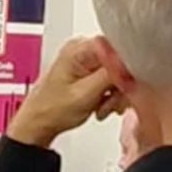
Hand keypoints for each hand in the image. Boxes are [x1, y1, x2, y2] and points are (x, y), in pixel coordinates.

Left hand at [6, 37, 121, 148]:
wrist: (39, 124)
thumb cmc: (51, 110)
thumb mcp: (85, 93)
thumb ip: (111, 75)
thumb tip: (132, 64)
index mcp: (80, 48)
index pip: (119, 47)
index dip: (127, 68)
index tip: (126, 86)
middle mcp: (85, 49)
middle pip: (121, 61)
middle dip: (121, 86)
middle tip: (111, 103)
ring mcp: (88, 60)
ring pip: (120, 73)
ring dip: (116, 94)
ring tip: (103, 107)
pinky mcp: (91, 71)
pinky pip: (114, 79)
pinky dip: (112, 95)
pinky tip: (102, 105)